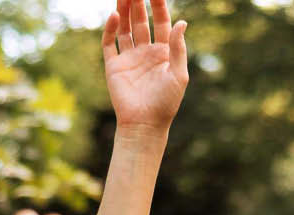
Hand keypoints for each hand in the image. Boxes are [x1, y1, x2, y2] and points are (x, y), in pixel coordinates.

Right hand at [102, 0, 187, 130]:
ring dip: (124, 10)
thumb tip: (183, 22)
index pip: (161, 23)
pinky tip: (115, 16)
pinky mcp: (114, 66)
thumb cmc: (166, 104)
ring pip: (125, 28)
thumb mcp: (178, 75)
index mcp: (163, 54)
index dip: (158, 5)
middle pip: (141, 21)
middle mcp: (146, 52)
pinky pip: (110, 42)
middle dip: (138, 3)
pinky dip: (111, 29)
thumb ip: (179, 49)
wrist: (145, 124)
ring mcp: (129, 58)